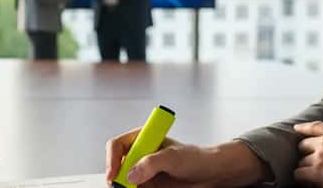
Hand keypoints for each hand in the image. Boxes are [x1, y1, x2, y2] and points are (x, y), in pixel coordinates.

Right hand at [106, 128, 268, 187]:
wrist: (210, 174)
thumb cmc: (196, 158)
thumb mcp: (174, 157)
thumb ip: (151, 162)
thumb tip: (131, 174)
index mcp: (142, 139)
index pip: (116, 145)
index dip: (112, 159)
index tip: (115, 173)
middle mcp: (138, 154)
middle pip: (115, 165)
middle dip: (115, 177)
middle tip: (121, 187)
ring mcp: (142, 171)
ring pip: (122, 181)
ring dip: (124, 187)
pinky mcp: (147, 185)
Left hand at [294, 121, 322, 187]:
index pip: (315, 126)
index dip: (303, 128)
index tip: (296, 128)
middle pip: (303, 145)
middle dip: (306, 154)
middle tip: (312, 163)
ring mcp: (319, 156)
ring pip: (302, 161)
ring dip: (306, 168)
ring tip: (314, 175)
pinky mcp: (316, 170)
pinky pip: (299, 173)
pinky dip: (301, 178)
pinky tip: (307, 181)